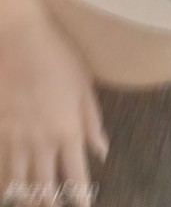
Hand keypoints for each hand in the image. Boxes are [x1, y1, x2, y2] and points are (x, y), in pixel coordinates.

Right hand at [0, 19, 108, 206]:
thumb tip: (101, 152)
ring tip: (32, 203)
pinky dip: (6, 180)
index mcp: (68, 131)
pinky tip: (9, 187)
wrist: (21, 39)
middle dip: (51, 204)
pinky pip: (2, 165)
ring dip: (26, 198)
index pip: (76, 176)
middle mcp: (41, 141)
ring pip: (19, 182)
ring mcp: (15, 138)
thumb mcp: (84, 86)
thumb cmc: (59, 57)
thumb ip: (92, 122)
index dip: (80, 198)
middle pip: (45, 188)